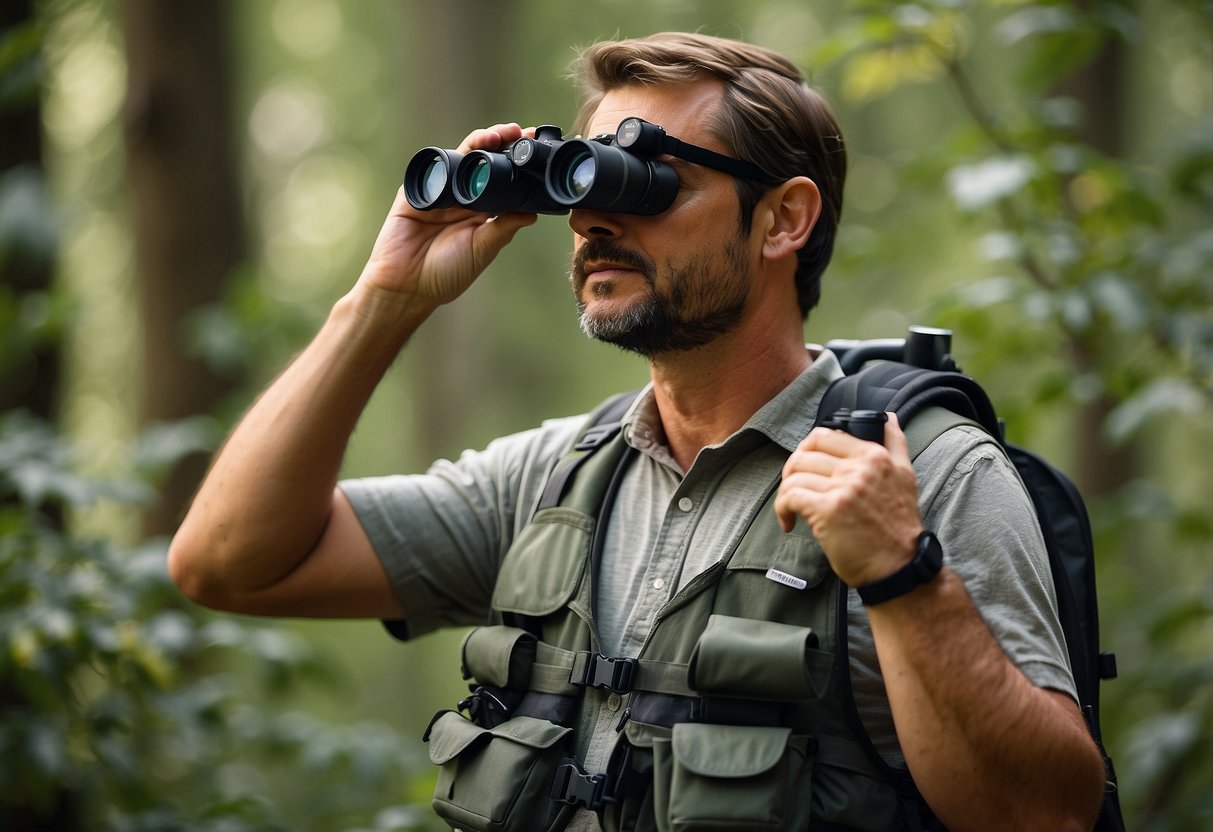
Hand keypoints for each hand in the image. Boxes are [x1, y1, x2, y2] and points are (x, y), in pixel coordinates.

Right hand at [354, 123, 538, 315]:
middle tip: (523, 134)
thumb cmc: (445, 274)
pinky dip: (454, 155)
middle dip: (504, 145)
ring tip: (500, 135)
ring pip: (463, 157)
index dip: (519, 166)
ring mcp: (441, 191)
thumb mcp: (482, 249)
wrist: (406, 285)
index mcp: (481, 213)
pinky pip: (437, 166)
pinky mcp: (419, 189)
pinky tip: (471, 149)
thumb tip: (532, 211)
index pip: (503, 181)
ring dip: (482, 143)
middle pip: (485, 162)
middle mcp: (462, 198)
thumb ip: (504, 228)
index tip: (537, 151)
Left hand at [774, 413, 922, 587]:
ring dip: (786, 494)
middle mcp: (860, 467)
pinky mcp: (829, 510)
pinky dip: (782, 510)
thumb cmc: (897, 527)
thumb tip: (889, 418)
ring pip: (795, 476)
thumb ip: (895, 444)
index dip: (806, 451)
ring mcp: (844, 488)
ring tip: (792, 509)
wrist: (900, 566)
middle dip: (791, 471)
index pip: (824, 435)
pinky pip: (790, 497)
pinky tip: (789, 523)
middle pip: (804, 453)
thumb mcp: (905, 476)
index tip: (806, 471)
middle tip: (793, 490)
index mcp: (874, 455)